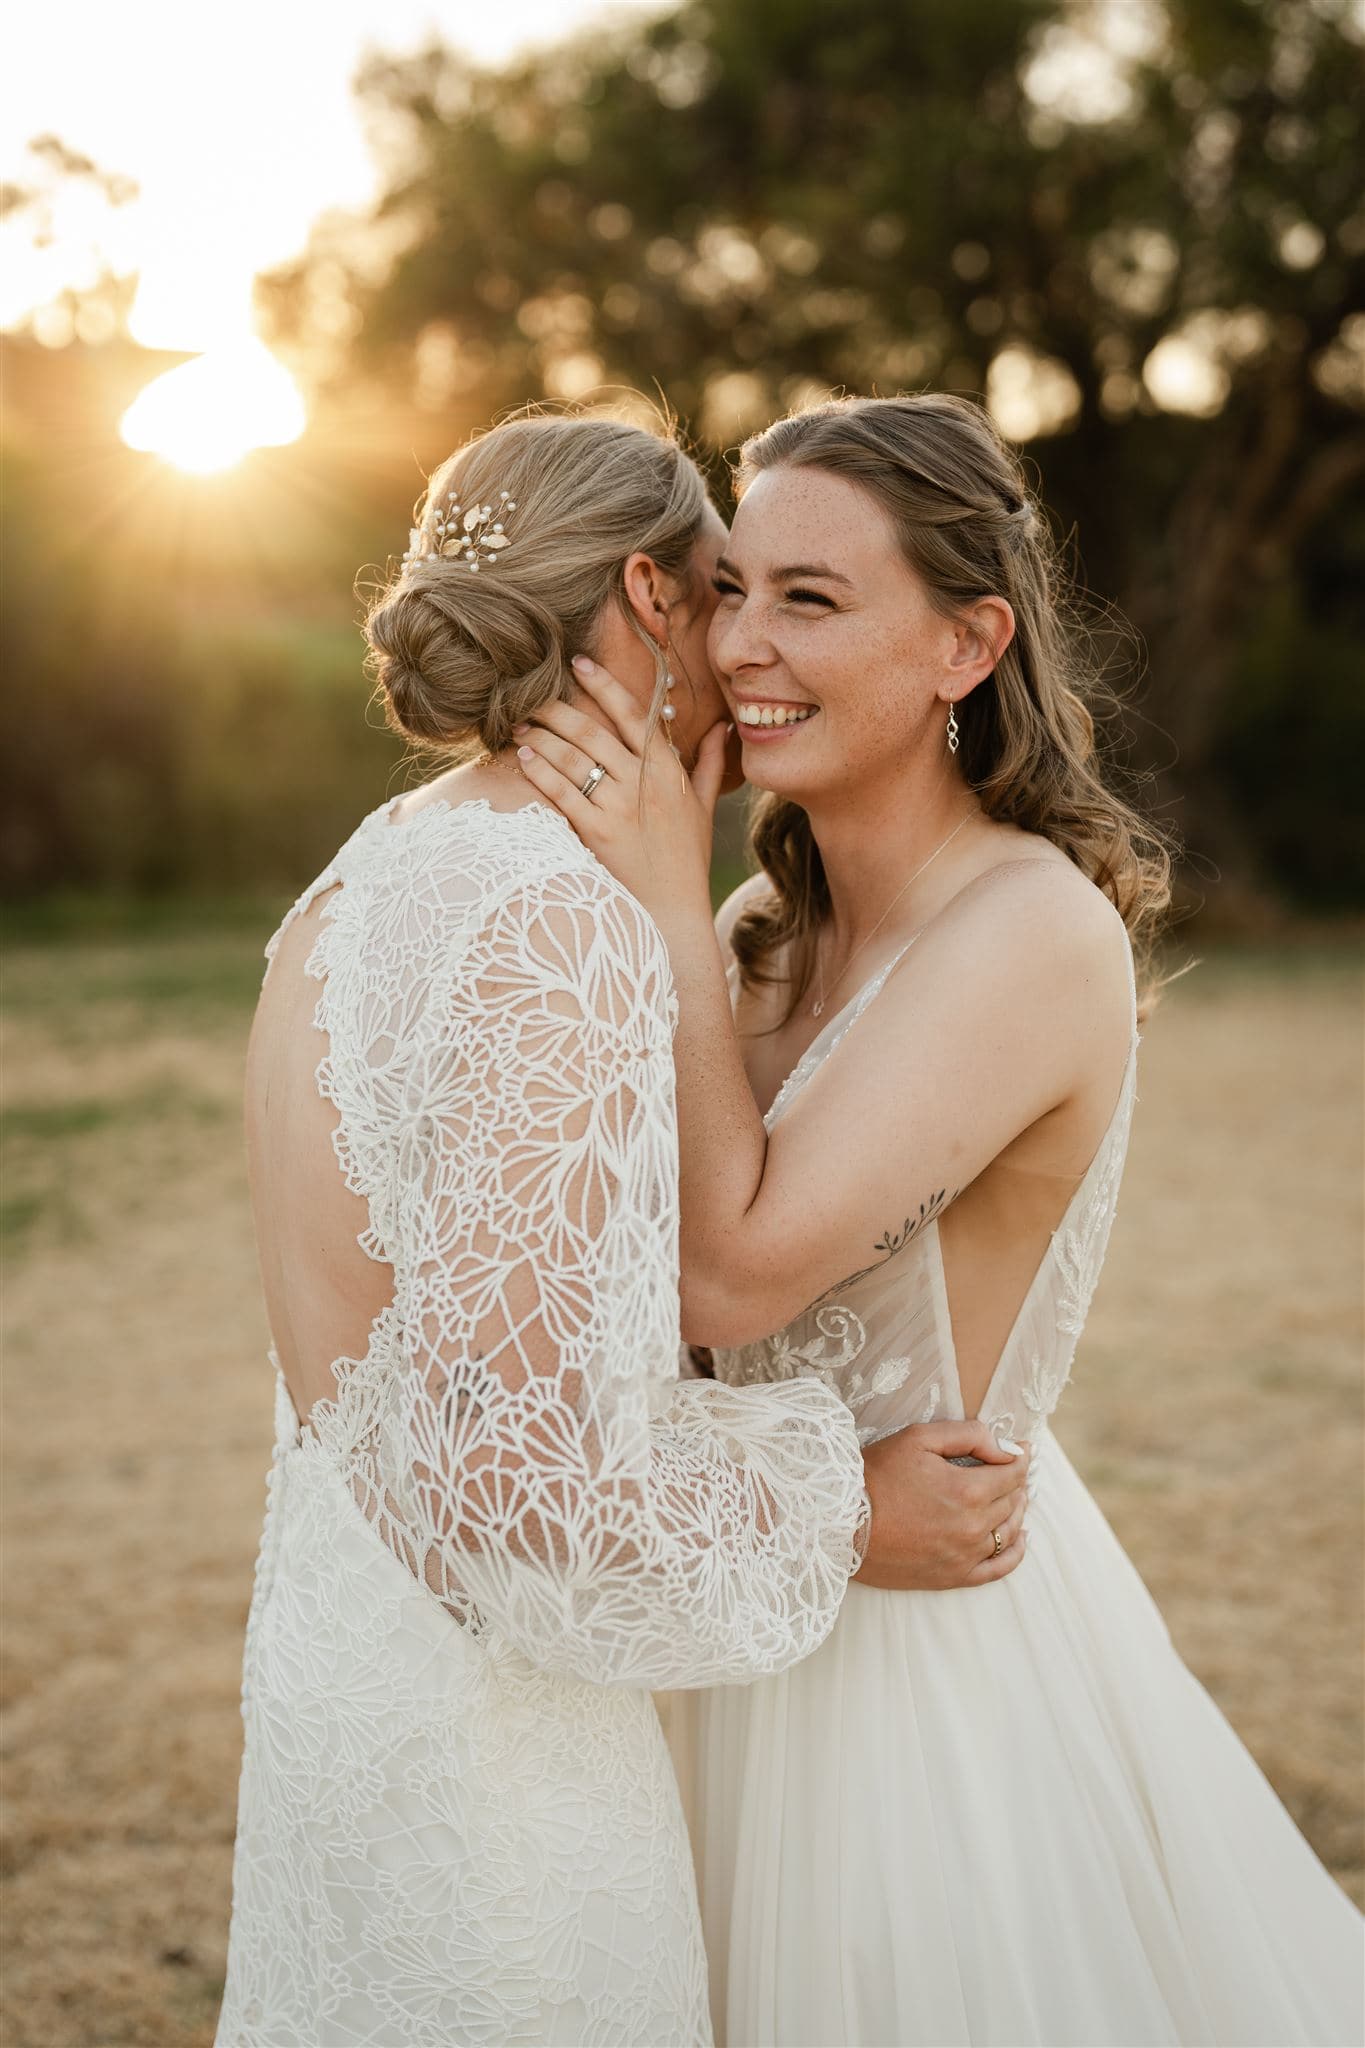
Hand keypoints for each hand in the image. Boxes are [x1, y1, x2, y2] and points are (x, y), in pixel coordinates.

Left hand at [513, 656, 729, 927]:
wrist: (674, 912)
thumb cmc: (687, 860)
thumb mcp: (704, 808)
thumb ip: (709, 764)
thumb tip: (723, 728)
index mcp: (669, 771)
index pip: (635, 714)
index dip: (605, 685)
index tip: (579, 664)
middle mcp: (644, 783)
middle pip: (594, 732)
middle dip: (557, 709)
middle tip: (531, 696)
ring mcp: (621, 808)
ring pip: (574, 758)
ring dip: (542, 736)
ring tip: (520, 724)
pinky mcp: (599, 834)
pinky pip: (563, 793)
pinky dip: (541, 771)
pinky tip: (523, 757)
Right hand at [855, 1421, 1030, 1589]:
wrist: (840, 1523)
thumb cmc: (875, 1475)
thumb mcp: (918, 1438)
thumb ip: (968, 1435)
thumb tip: (1006, 1448)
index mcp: (968, 1490)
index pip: (1013, 1472)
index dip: (1020, 1457)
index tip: (1021, 1449)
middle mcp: (973, 1526)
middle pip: (1012, 1500)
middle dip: (1016, 1481)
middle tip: (1010, 1469)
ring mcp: (965, 1555)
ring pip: (1009, 1531)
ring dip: (1017, 1511)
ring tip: (1015, 1496)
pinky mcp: (953, 1576)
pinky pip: (999, 1569)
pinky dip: (1016, 1553)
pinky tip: (1020, 1539)